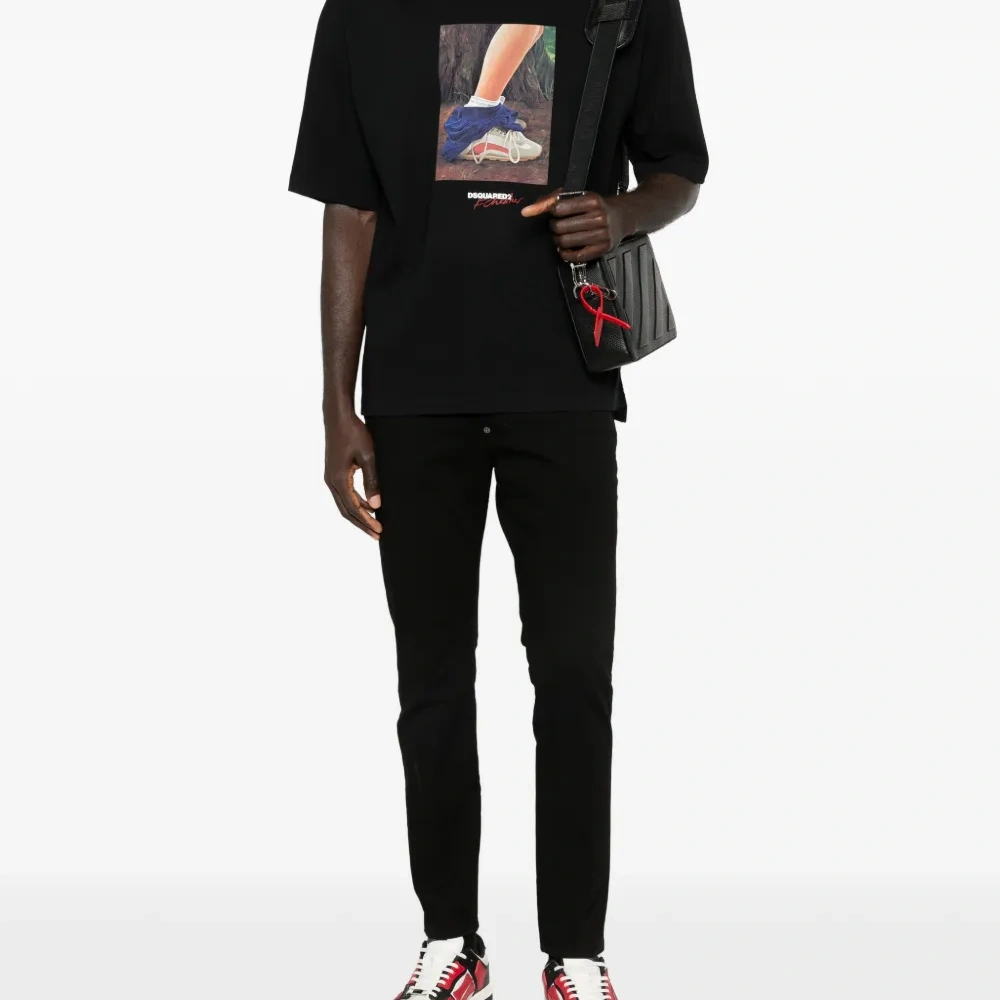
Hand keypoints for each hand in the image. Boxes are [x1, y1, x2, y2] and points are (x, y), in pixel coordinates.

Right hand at [323, 408, 381, 540]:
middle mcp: (330, 482)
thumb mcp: (368, 457)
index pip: (352, 509)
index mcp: (338, 480)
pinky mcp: (333, 473)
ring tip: (374, 523)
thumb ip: (372, 482)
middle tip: (377, 534)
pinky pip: (344, 494)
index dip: (366, 521)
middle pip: (346, 511)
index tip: (379, 530)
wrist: (338, 417)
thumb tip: (375, 506)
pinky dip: (355, 503)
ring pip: (344, 504)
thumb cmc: (354, 433)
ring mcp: (330, 477)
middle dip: (362, 524)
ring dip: (358, 514)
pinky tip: (367, 505)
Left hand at [521, 188, 629, 262]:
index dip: (551, 212)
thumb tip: (528, 210)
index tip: (553, 214)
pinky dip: (566, 253)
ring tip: (561, 236)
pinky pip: (576, 256)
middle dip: (554, 227)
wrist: (623, 217)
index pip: (559, 208)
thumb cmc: (597, 207)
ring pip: (566, 242)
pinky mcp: (602, 248)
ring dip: (558, 240)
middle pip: (560, 227)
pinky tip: (565, 248)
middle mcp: (598, 217)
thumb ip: (554, 200)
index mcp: (592, 201)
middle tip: (557, 226)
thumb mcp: (580, 196)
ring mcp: (602, 234)